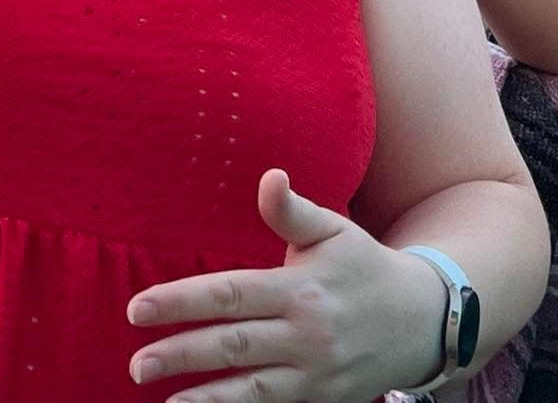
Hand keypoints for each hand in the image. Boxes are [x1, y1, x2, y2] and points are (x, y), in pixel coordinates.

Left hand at [126, 170, 444, 399]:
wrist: (420, 320)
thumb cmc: (363, 265)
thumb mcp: (332, 230)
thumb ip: (291, 211)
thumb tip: (269, 178)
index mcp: (300, 288)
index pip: (230, 295)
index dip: (182, 301)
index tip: (138, 308)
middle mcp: (306, 334)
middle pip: (232, 345)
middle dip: (181, 354)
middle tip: (136, 363)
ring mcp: (315, 374)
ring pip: (250, 388)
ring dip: (202, 395)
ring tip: (160, 396)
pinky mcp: (321, 400)